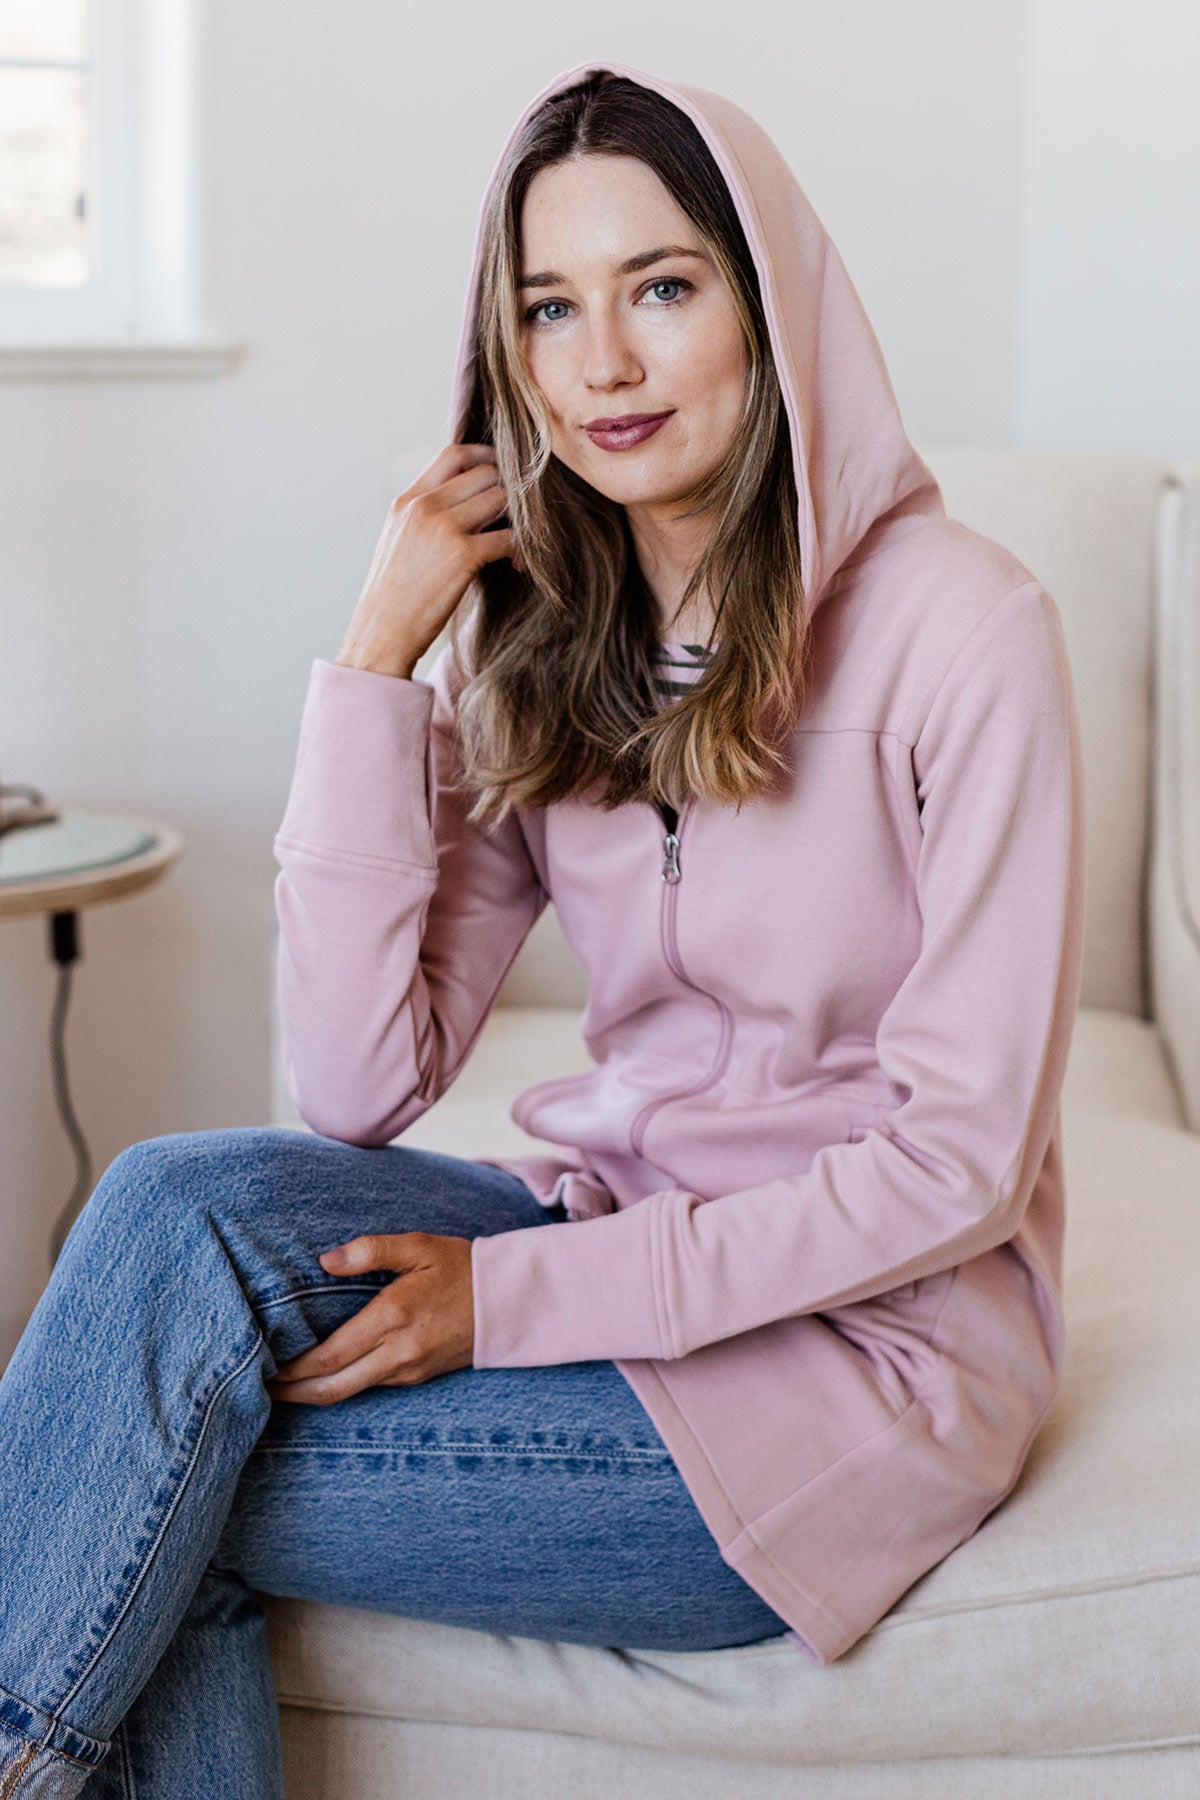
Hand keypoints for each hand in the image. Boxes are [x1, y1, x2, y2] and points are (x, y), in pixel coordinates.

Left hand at [265, 1231, 475, 1403]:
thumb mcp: (418, 1246)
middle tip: (258, 1389)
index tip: (262, 1366)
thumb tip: (325, 1260)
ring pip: (349, 1393)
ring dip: (312, 1393)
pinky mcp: (418, 1376)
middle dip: (292, 1392)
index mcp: (392, 1318)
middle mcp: (398, 1353)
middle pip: (331, 1388)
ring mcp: (409, 1370)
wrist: (511, 1301)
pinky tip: (324, 1377)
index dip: (291, 1368)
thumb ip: (370, 1251)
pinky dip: (340, 1387)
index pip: (328, 1356)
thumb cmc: (461, 1267)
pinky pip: (370, 1387)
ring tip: (282, 1386)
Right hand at [335, 442, 522, 678]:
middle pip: (485, 473)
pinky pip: (509, 537)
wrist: (381, 632)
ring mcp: (443, 528)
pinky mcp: (463, 555)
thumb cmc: (393, 595)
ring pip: (501, 499)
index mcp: (408, 500)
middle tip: (512, 519)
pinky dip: (520, 549)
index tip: (500, 473)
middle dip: (506, 493)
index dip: (484, 457)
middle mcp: (424, 506)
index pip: (453, 454)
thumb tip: (463, 506)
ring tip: (515, 545)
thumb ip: (424, 516)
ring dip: (517, 519)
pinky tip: (516, 564)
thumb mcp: (398, 540)